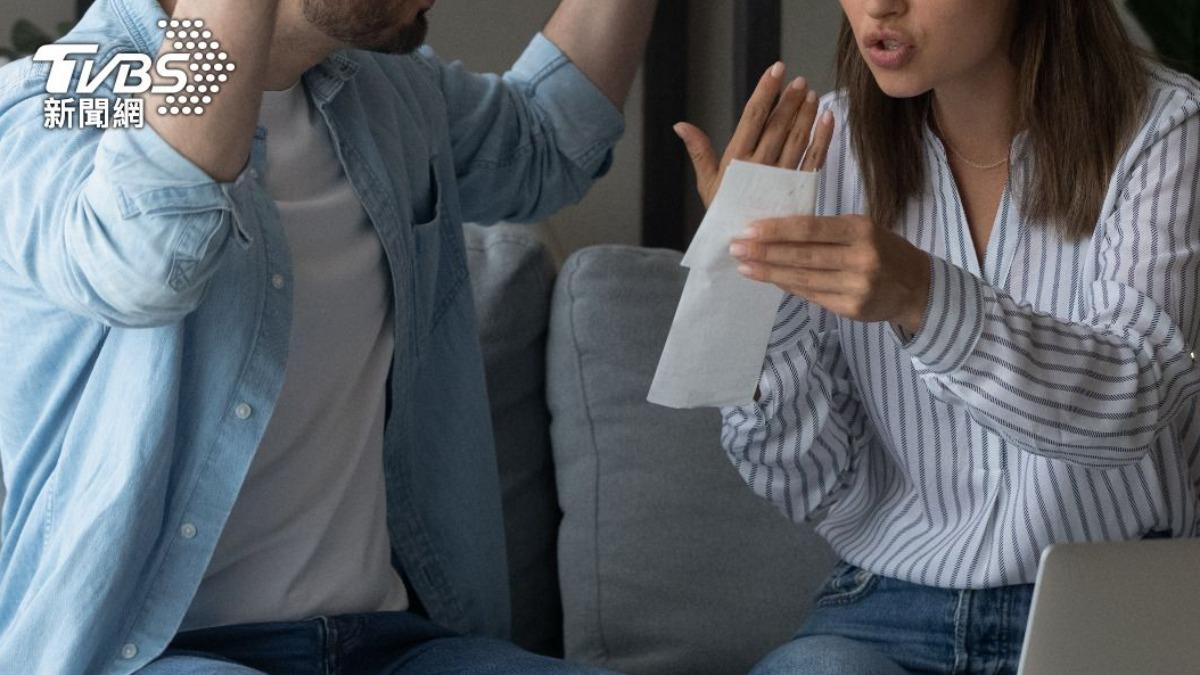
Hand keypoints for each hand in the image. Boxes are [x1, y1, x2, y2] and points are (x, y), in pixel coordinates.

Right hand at [674, 62, 834, 208]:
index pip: (752, 117)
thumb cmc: (723, 212)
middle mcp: (760, 166)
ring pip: (797, 139)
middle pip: (778, 125)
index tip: (776, 70)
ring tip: (811, 94)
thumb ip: (699, 150)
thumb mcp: (707, 183)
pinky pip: (814, 160)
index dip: (765, 92)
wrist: (744, 248)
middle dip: (789, 100)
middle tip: (799, 80)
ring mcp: (782, 178)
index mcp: (736, 161)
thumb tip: (680, 124)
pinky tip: (827, 119)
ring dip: (806, 114)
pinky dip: (823, 138)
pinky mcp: (799, 190)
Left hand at [730, 215, 932, 335]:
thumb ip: (825, 232)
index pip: (810, 228)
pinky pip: (812, 296)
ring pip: (803, 279)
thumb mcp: (861, 230)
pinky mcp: (852, 309)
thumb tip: (775, 235)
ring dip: (770, 273)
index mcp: (861, 229)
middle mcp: (861, 258)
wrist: (917, 287)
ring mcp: (857, 286)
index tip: (748, 230)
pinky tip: (770, 280)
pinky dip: (788, 287)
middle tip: (735, 249)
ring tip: (745, 267)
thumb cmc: (881, 250)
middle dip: (764, 253)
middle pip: (802, 256)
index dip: (776, 230)